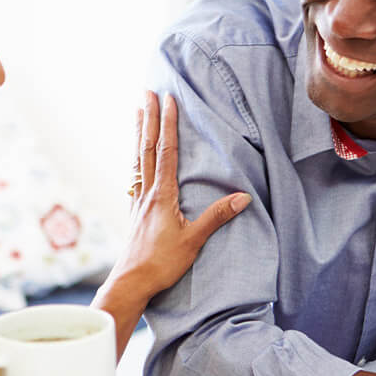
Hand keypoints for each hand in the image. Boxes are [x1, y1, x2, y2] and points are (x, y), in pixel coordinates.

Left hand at [110, 92, 250, 299]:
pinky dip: (136, 156)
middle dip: (149, 118)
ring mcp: (138, 202)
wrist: (131, 283)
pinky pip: (135, 175)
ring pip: (138, 159)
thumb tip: (243, 197)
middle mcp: (146, 193)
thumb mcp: (193, 241)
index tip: (168, 100)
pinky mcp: (135, 212)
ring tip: (137, 111)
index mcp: (162, 195)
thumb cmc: (161, 264)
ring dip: (139, 133)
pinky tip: (136, 154)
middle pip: (147, 148)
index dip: (169, 124)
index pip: (166, 151)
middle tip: (146, 92)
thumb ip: (217, 217)